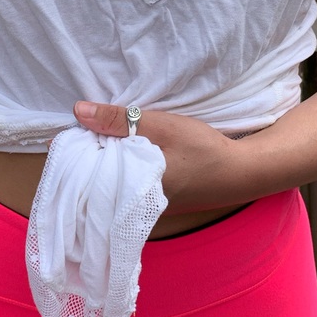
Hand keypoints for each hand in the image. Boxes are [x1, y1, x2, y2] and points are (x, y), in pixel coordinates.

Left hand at [73, 101, 236, 214]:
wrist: (238, 171)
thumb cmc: (200, 149)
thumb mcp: (159, 126)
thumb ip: (118, 120)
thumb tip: (78, 110)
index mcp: (128, 191)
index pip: (87, 172)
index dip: (80, 147)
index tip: (79, 128)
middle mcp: (131, 205)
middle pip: (96, 178)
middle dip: (90, 154)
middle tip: (90, 128)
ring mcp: (143, 206)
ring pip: (111, 180)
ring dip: (106, 159)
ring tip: (104, 135)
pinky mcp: (153, 201)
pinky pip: (125, 183)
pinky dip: (121, 166)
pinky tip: (124, 150)